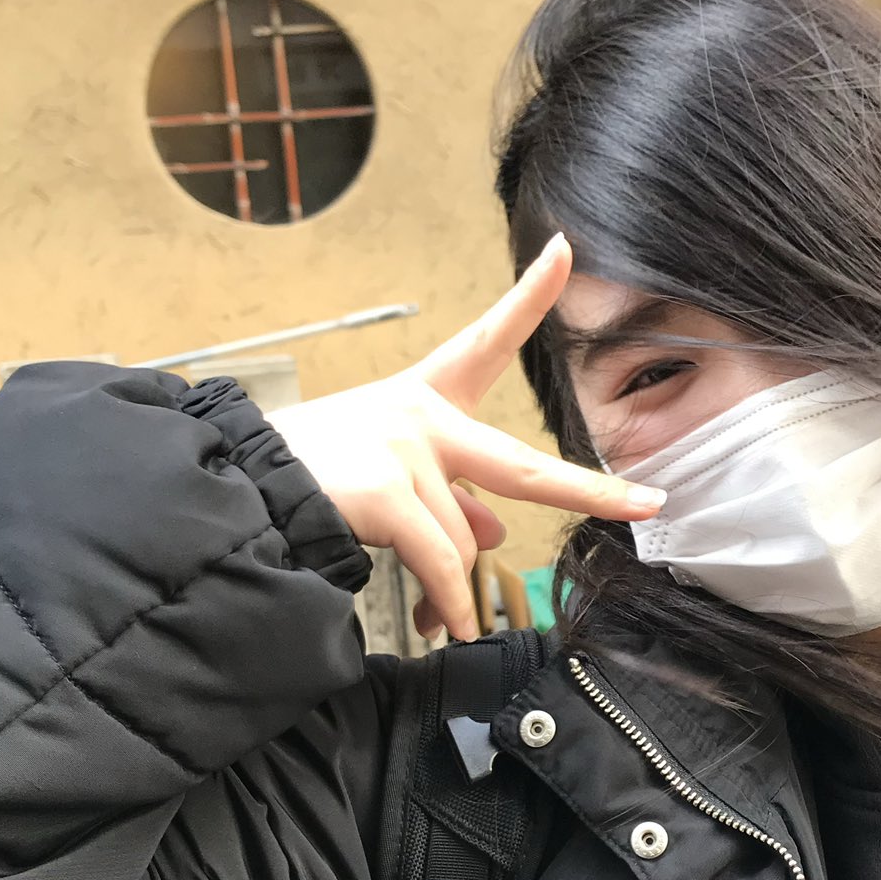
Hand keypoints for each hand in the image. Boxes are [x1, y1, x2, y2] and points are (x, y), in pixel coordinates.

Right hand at [271, 236, 663, 641]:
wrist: (236, 494)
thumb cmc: (305, 483)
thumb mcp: (383, 477)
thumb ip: (447, 499)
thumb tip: (495, 534)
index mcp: (419, 400)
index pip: (484, 341)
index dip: (529, 297)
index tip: (566, 252)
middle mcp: (418, 415)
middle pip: (522, 465)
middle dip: (590, 489)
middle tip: (644, 502)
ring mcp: (405, 449)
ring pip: (463, 540)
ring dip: (453, 586)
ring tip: (436, 614)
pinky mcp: (390, 489)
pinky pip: (441, 563)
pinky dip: (447, 603)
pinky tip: (443, 627)